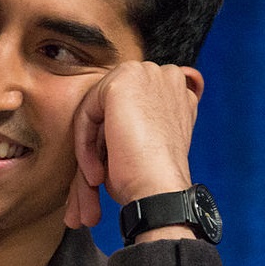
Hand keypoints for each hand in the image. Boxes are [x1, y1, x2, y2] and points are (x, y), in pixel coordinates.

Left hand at [64, 61, 203, 228]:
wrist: (160, 190)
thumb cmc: (152, 177)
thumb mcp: (145, 143)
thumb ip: (130, 119)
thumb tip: (110, 118)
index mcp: (179, 92)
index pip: (131, 107)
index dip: (117, 137)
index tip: (116, 167)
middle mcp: (168, 76)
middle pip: (112, 106)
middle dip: (102, 140)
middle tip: (104, 172)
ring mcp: (147, 74)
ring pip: (97, 108)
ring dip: (93, 145)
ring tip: (99, 175)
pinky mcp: (123, 80)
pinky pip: (87, 110)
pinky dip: (85, 143)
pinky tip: (97, 170)